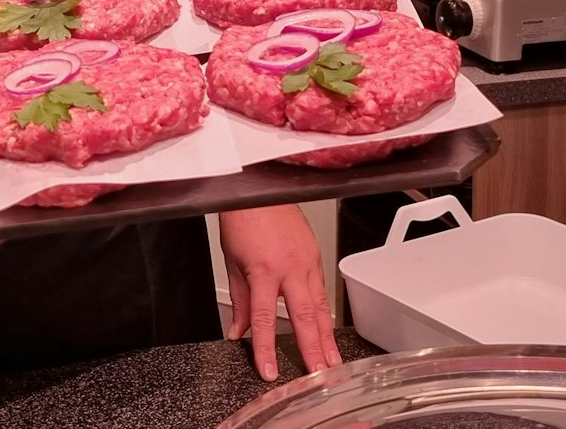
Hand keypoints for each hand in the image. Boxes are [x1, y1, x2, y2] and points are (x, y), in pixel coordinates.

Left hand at [218, 203, 341, 381]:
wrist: (258, 191)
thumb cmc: (243, 219)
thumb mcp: (232, 263)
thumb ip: (240, 302)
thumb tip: (238, 331)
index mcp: (264, 270)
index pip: (264, 319)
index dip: (267, 349)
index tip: (270, 371)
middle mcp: (290, 267)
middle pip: (304, 316)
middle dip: (314, 349)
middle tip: (321, 375)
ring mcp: (307, 260)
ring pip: (320, 306)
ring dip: (328, 336)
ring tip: (333, 361)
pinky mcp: (315, 255)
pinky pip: (322, 289)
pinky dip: (327, 312)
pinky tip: (330, 329)